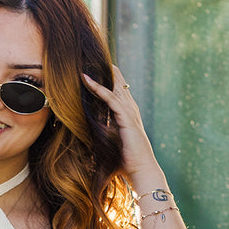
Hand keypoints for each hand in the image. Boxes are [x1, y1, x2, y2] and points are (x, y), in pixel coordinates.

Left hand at [82, 68, 159, 190]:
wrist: (141, 170)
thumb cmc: (126, 162)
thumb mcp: (111, 144)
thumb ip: (102, 135)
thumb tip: (88, 133)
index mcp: (127, 115)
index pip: (118, 92)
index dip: (109, 80)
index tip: (96, 70)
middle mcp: (130, 110)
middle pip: (118, 85)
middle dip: (106, 72)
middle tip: (92, 58)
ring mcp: (129, 112)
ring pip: (113, 88)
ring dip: (99, 75)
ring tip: (86, 64)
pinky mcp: (126, 118)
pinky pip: (111, 98)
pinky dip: (98, 88)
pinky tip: (87, 80)